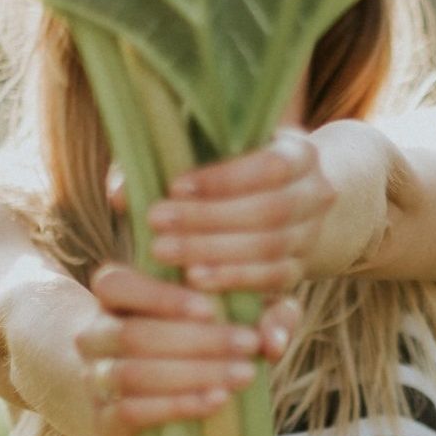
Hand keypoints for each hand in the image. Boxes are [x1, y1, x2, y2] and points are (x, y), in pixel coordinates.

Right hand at [73, 263, 299, 435]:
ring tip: (243, 375)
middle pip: (134, 333)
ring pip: (132, 374)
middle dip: (197, 341)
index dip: (160, 296)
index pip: (117, 284)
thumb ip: (260, 316)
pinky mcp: (102, 421)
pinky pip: (130, 413)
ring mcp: (94, 379)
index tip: (210, 308)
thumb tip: (276, 339)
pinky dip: (176, 406)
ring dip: (192, 375)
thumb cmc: (190, 338)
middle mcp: (95, 333)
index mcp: (113, 294)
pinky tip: (216, 401)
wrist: (132, 391)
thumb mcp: (224, 314)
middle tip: (249, 345)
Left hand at [133, 129, 338, 293]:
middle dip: (209, 219)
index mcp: (300, 154)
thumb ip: (161, 164)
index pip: (270, 165)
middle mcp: (316, 193)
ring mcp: (311, 235)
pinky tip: (195, 280)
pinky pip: (274, 280)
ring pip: (271, 247)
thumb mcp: (209, 154)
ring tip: (165, 252)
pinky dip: (235, 280)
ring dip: (216, 252)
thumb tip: (119, 194)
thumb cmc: (232, 172)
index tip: (174, 186)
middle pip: (270, 210)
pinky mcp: (300, 270)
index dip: (224, 178)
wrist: (289, 203)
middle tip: (156, 223)